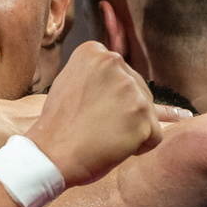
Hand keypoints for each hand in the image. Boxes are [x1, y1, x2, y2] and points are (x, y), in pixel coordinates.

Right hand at [26, 42, 171, 185]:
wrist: (51, 154)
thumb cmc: (58, 125)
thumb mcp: (70, 83)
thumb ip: (98, 76)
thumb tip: (129, 81)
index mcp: (95, 52)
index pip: (122, 76)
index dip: (110, 99)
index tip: (89, 109)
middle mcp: (115, 62)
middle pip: (139, 92)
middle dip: (123, 112)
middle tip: (95, 125)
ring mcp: (131, 88)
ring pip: (148, 113)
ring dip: (130, 129)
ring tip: (103, 136)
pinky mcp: (143, 114)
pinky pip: (155, 136)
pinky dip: (140, 147)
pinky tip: (115, 147)